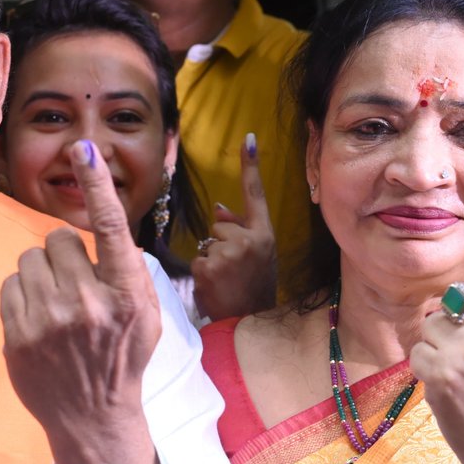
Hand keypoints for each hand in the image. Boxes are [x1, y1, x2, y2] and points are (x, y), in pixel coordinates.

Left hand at [0, 139, 161, 463]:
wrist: (95, 416)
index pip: (111, 228)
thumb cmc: (124, 354)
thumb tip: (98, 221)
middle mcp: (89, 305)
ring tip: (58, 304)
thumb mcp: (146, 311)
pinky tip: (40, 319)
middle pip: (59, 238)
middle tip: (77, 283)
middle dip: (65, 253)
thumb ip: (126, 267)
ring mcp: (49, 322)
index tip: (83, 149)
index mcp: (127, 294)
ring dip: (42, 273)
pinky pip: (10, 285)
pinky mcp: (18, 336)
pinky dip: (23, 295)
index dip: (97, 185)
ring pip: (29, 259)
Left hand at [191, 133, 277, 320]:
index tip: (248, 138)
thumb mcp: (259, 257)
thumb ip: (242, 231)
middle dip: (221, 243)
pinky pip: (198, 259)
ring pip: (207, 243)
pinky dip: (202, 274)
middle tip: (234, 271)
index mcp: (265, 235)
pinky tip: (216, 287)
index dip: (251, 167)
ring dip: (211, 260)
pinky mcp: (209, 266)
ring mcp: (229, 252)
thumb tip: (219, 208)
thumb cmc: (254, 290)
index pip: (255, 195)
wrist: (249, 324)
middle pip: (220, 225)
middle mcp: (250, 240)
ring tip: (226, 281)